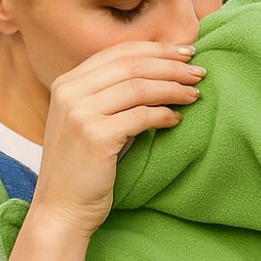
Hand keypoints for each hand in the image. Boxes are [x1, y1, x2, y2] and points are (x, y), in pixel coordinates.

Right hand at [30, 41, 204, 236]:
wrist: (61, 210)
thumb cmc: (81, 170)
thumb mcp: (86, 123)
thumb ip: (107, 97)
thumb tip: (157, 75)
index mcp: (66, 83)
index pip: (118, 52)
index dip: (156, 49)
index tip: (185, 53)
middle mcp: (69, 92)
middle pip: (131, 64)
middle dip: (171, 65)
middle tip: (199, 72)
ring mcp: (80, 113)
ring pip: (139, 87)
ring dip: (173, 88)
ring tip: (196, 94)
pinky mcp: (95, 135)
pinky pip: (141, 116)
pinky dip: (164, 115)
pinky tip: (176, 120)